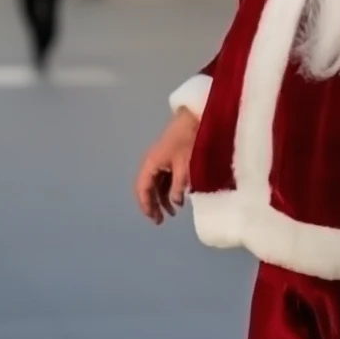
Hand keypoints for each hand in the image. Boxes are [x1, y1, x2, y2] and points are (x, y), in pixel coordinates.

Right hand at [135, 108, 198, 224]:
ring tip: (172, 213)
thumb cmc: (189, 141)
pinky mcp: (169, 157)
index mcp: (151, 163)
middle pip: (147, 188)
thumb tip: (175, 203)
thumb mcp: (185, 166)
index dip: (146, 205)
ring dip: (162, 198)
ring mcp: (160, 160)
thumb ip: (178, 187)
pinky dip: (168, 189)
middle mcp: (152, 162)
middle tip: (161, 221)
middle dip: (153, 205)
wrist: (196, 118)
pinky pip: (164, 178)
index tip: (154, 219)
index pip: (142, 189)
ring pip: (156, 184)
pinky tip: (177, 199)